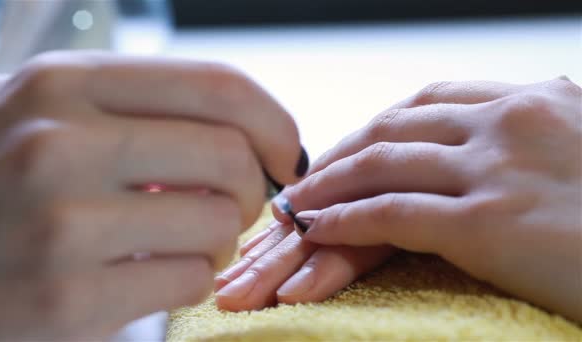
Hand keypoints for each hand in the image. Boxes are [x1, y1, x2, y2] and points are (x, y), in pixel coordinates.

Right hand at [0, 52, 305, 338]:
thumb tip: (248, 132)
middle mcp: (59, 144)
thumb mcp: (49, 114)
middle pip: (231, 157)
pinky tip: (152, 274)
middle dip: (252, 190)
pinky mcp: (66, 300)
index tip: (285, 154)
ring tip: (185, 241)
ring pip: (218, 224)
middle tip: (233, 205)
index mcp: (65, 85)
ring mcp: (60, 224)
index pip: (216, 86)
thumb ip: (139, 110)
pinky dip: (190, 279)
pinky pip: (189, 280)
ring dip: (220, 239)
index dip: (273, 121)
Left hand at [215, 77, 581, 323]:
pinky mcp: (490, 224)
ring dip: (328, 185)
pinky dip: (345, 220)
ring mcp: (499, 169)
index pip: (430, 100)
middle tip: (303, 178)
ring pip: (382, 164)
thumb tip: (533, 107)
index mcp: (536, 100)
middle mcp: (511, 122)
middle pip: (394, 126)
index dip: (379, 125)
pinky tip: (314, 229)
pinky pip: (392, 213)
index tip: (346, 147)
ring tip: (292, 206)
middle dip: (341, 152)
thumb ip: (551, 126)